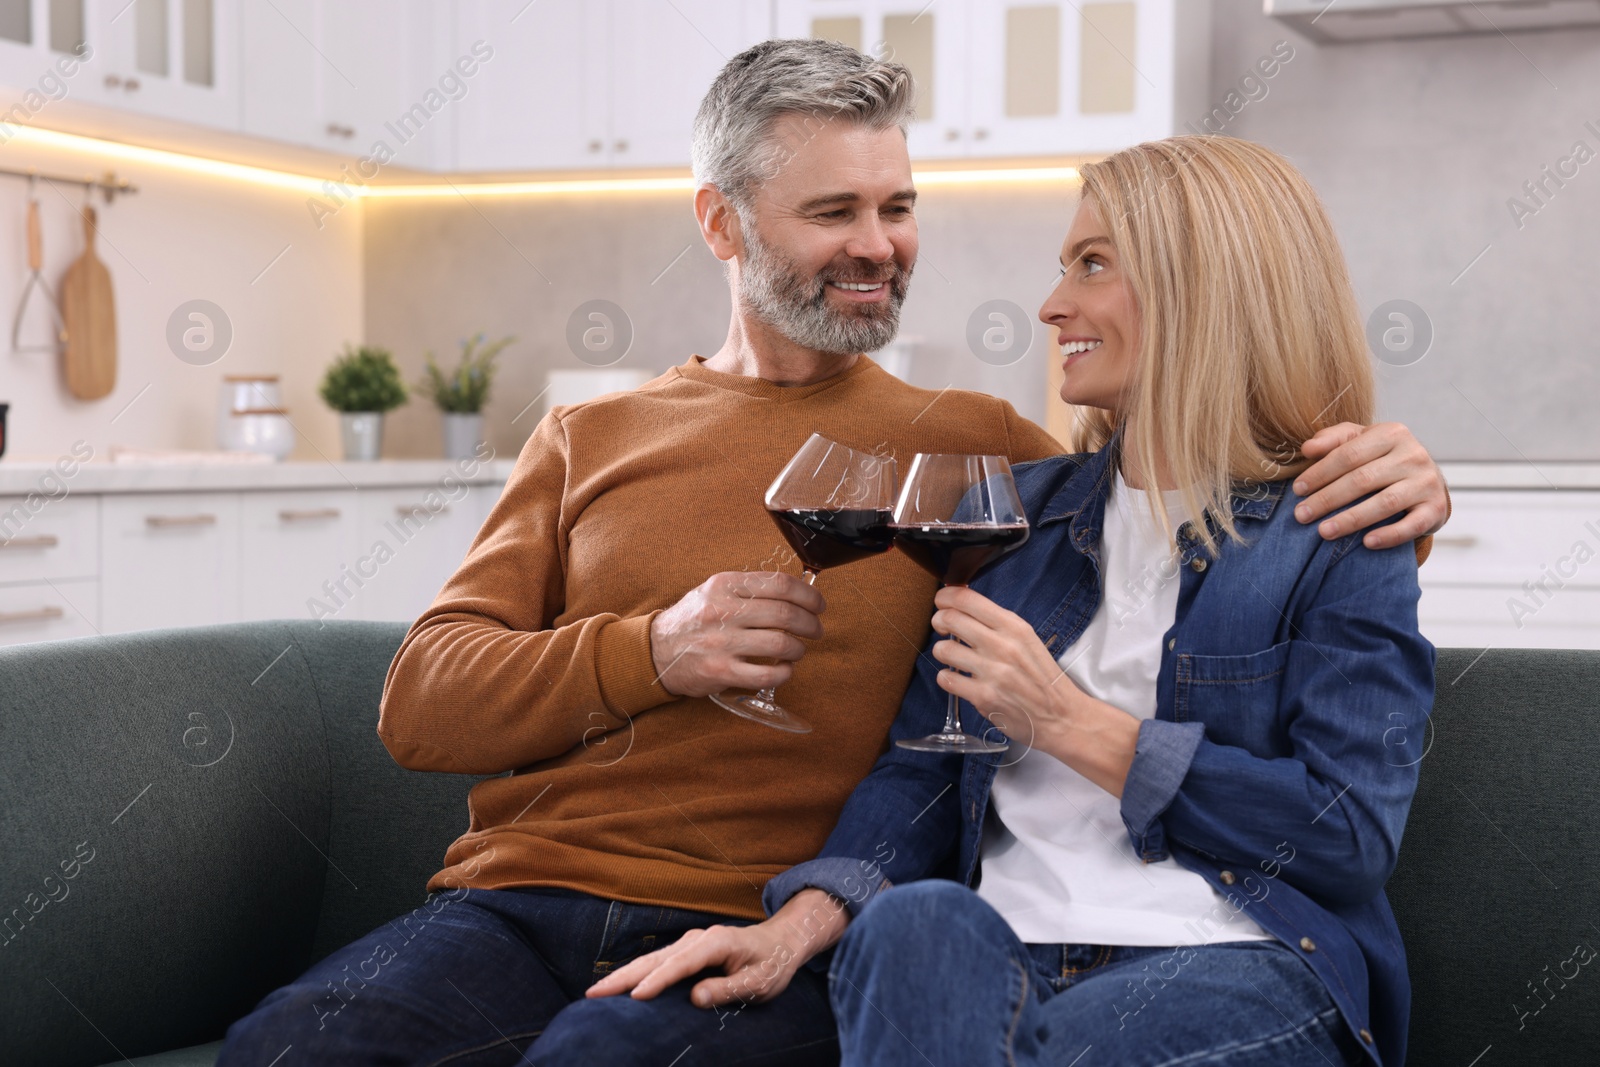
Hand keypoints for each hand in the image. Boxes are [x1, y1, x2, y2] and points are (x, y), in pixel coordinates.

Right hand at [586, 889, 847, 1007]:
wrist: (782, 941)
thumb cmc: (773, 964)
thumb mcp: (758, 982)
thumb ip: (728, 989)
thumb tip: (696, 999)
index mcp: (715, 943)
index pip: (680, 965)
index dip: (657, 981)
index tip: (635, 996)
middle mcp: (697, 939)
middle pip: (655, 959)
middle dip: (623, 976)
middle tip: (593, 994)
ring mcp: (690, 942)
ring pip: (651, 959)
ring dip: (623, 975)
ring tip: (596, 991)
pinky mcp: (688, 950)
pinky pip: (658, 963)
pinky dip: (636, 973)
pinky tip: (620, 986)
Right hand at [649, 572, 824, 697]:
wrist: (656, 651)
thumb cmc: (693, 620)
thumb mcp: (714, 591)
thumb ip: (749, 588)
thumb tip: (796, 591)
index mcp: (724, 585)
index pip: (780, 584)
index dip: (808, 595)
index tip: (818, 604)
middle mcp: (722, 611)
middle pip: (785, 613)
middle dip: (811, 623)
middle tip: (816, 629)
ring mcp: (721, 643)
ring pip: (780, 644)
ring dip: (799, 648)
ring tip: (799, 649)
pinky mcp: (720, 671)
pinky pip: (766, 674)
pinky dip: (785, 672)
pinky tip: (785, 668)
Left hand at [931, 586, 1137, 796]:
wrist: (1061, 715)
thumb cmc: (1041, 676)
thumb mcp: (1026, 639)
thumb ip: (996, 623)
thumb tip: (961, 605)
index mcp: (1013, 626)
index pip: (967, 599)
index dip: (946, 596)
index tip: (941, 602)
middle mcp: (1002, 645)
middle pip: (950, 619)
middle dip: (939, 620)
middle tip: (942, 627)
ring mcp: (992, 671)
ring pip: (943, 649)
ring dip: (942, 651)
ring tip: (952, 656)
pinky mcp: (983, 696)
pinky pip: (946, 679)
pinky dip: (946, 678)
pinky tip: (957, 679)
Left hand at [1293, 422, 1448, 549]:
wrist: (1426, 480)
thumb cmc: (1382, 458)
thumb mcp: (1360, 441)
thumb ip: (1334, 440)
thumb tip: (1307, 449)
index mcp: (1392, 433)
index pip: (1349, 454)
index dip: (1320, 473)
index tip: (1297, 490)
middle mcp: (1414, 455)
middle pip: (1362, 479)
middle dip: (1327, 499)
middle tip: (1301, 515)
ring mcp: (1427, 482)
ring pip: (1385, 503)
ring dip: (1351, 519)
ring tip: (1323, 532)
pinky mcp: (1436, 508)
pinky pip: (1412, 525)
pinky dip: (1389, 535)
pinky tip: (1366, 543)